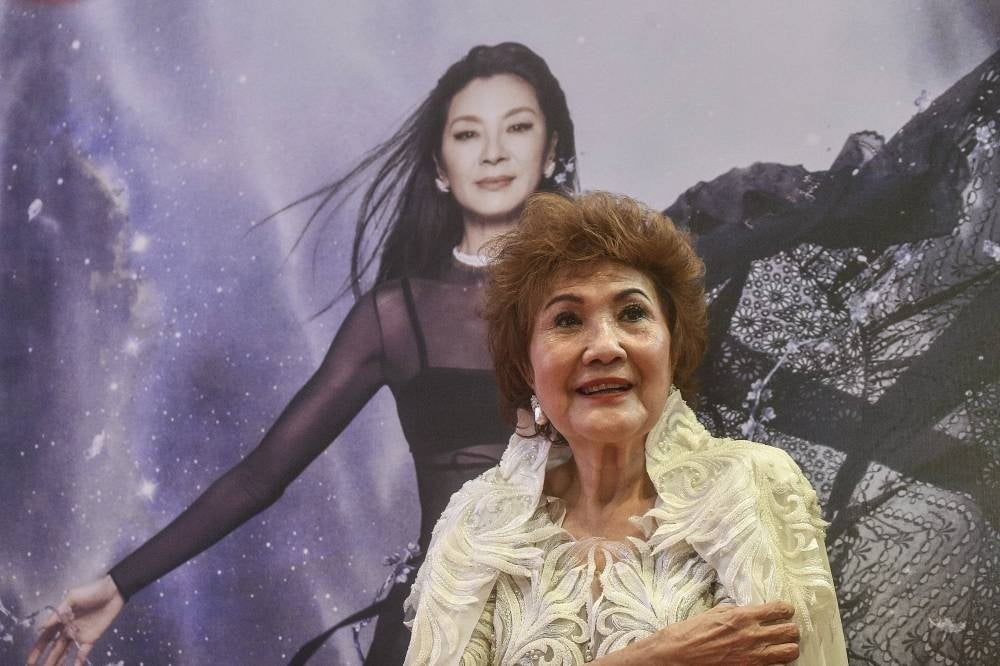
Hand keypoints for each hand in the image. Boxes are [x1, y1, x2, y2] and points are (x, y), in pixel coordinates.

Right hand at [26, 575, 124, 665]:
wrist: (114, 591)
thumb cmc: (92, 591)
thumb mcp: (72, 598)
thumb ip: (58, 613)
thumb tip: (42, 627)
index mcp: (61, 619)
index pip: (46, 637)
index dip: (38, 649)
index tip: (30, 661)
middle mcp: (68, 629)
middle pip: (54, 647)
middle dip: (46, 659)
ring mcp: (79, 634)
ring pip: (65, 652)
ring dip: (57, 662)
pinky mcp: (92, 637)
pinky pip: (83, 652)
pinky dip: (77, 661)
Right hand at [641, 602, 799, 664]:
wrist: (679, 654)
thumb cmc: (692, 631)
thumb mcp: (714, 612)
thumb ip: (736, 611)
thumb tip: (749, 611)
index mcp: (743, 616)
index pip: (779, 610)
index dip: (786, 610)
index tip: (785, 611)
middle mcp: (753, 635)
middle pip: (791, 631)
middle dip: (790, 629)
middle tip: (784, 629)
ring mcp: (754, 656)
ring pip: (791, 652)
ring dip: (788, 647)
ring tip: (781, 645)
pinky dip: (777, 663)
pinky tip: (770, 659)